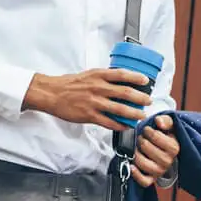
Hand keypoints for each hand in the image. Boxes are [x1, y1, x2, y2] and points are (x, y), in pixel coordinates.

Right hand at [23, 69, 152, 130]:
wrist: (52, 93)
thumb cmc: (70, 84)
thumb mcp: (89, 75)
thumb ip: (104, 78)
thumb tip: (121, 81)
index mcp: (98, 76)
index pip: (122, 74)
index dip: (136, 77)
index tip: (146, 81)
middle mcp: (98, 88)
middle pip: (125, 92)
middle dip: (140, 98)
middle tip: (148, 101)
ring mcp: (94, 102)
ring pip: (120, 109)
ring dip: (134, 113)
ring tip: (141, 116)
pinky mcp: (89, 115)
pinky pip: (109, 122)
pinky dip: (120, 125)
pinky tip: (126, 126)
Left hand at [131, 115, 178, 186]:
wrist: (167, 151)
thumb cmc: (166, 136)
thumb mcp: (170, 126)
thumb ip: (166, 120)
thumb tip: (158, 121)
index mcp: (174, 148)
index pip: (155, 137)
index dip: (147, 131)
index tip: (147, 130)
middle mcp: (168, 161)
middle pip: (146, 148)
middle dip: (141, 140)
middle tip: (141, 138)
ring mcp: (160, 171)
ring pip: (143, 164)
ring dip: (136, 154)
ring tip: (136, 148)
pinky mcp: (152, 179)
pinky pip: (144, 181)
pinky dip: (136, 175)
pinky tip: (131, 166)